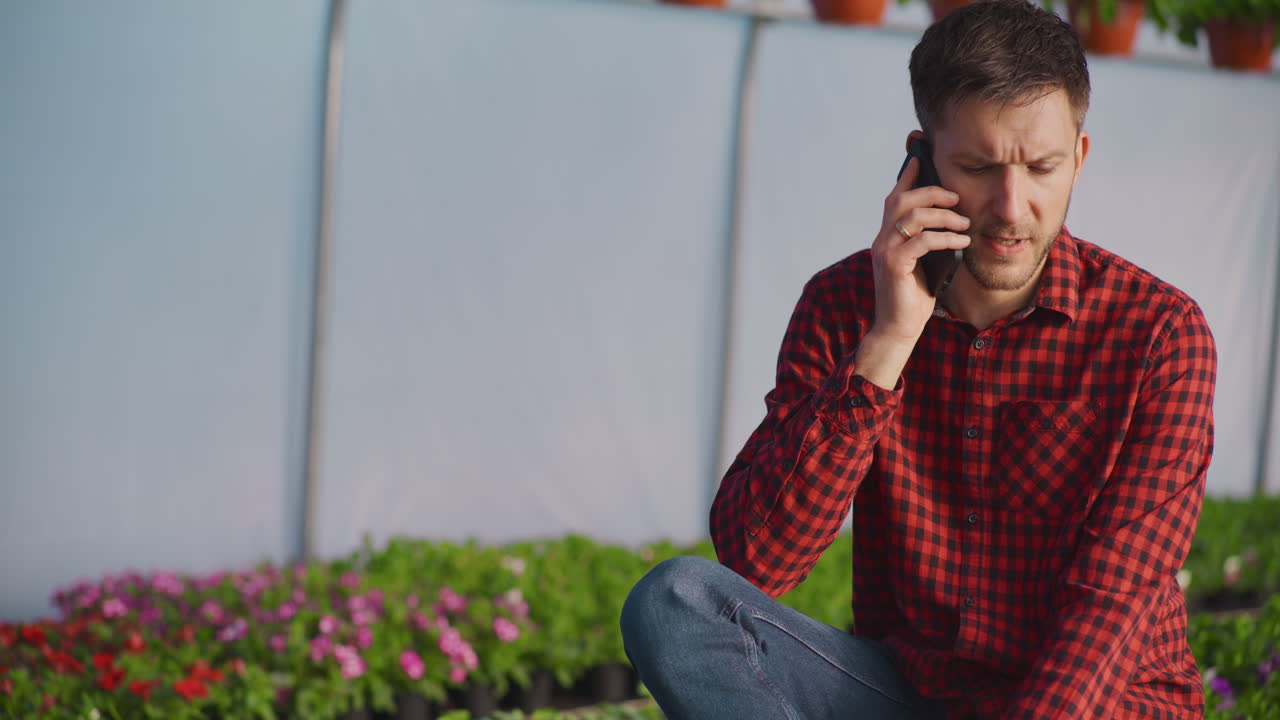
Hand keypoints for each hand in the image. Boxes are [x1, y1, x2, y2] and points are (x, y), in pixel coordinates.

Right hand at [869, 156, 970, 345]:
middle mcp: (881, 239)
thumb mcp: (923, 261)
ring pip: (913, 217)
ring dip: (944, 216)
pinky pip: (922, 241)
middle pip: (901, 200)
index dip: (908, 174)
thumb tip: (952, 218)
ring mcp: (885, 251)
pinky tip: (962, 243)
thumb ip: (927, 239)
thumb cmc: (914, 296)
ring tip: (964, 223)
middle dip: (931, 192)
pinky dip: (946, 238)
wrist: (898, 327)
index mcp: (887, 235)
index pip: (895, 197)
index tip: (923, 156)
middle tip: (956, 197)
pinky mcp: (894, 265)